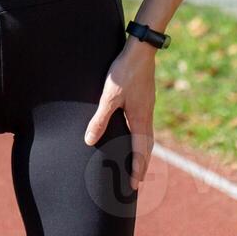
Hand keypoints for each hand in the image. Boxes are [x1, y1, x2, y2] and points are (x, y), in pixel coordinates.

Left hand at [84, 38, 157, 189]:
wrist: (140, 50)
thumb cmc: (124, 73)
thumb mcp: (108, 97)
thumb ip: (100, 119)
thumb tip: (89, 141)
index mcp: (140, 119)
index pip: (140, 151)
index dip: (137, 168)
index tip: (135, 185)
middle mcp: (146, 115)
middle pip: (147, 146)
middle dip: (142, 163)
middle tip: (138, 179)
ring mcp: (147, 106)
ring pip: (146, 134)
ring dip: (142, 149)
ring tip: (136, 159)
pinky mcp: (144, 97)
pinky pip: (144, 123)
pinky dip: (140, 135)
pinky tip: (132, 130)